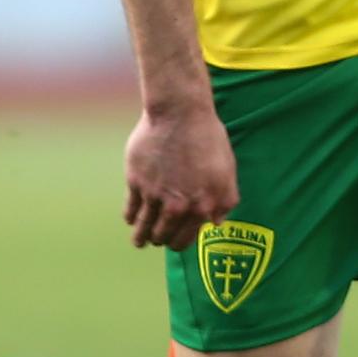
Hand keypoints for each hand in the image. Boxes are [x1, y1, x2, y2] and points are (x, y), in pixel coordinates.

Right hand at [123, 97, 238, 249]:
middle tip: (156, 240)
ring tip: (138, 241)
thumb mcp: (227, 170)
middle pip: (163, 237)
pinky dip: (130, 217)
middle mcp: (177, 207)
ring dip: (140, 238)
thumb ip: (225, 200)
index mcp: (201, 207)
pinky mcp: (135, 182)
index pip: (186, 239)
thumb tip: (216, 223)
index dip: (180, 243)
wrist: (180, 113)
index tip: (174, 242)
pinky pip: (130, 209)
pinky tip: (131, 219)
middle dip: (160, 240)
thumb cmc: (208, 138)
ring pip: (143, 228)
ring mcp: (154, 196)